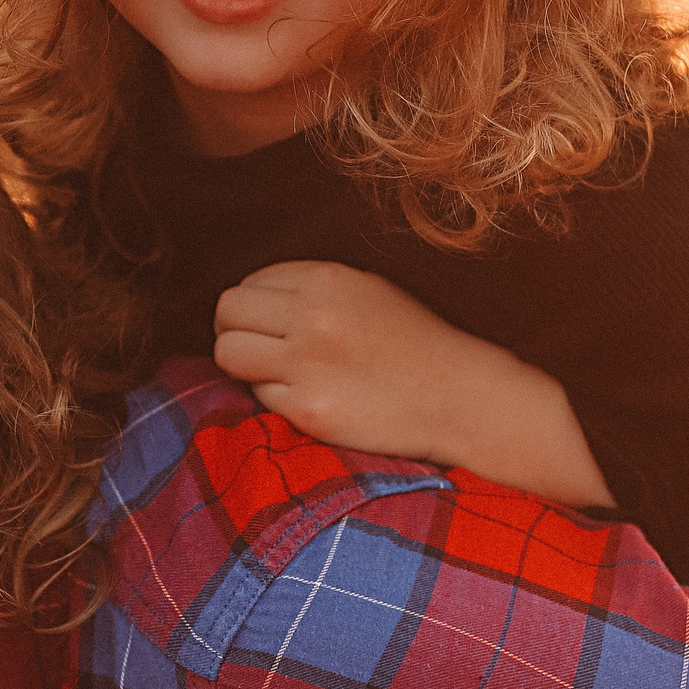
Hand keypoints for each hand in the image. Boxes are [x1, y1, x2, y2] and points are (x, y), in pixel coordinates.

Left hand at [212, 259, 614, 508]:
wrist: (460, 397)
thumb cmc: (415, 344)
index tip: (274, 324)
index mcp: (327, 279)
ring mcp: (308, 364)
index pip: (252, 282)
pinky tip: (309, 397)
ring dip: (244, 364)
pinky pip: (258, 397)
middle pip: (227, 311)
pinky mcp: (309, 409)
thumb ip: (311, 288)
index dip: (257, 306)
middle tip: (262, 349)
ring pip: (229, 354)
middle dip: (236, 330)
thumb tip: (251, 298)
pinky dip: (275, 399)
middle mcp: (312, 315)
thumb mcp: (369, 290)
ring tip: (277, 373)